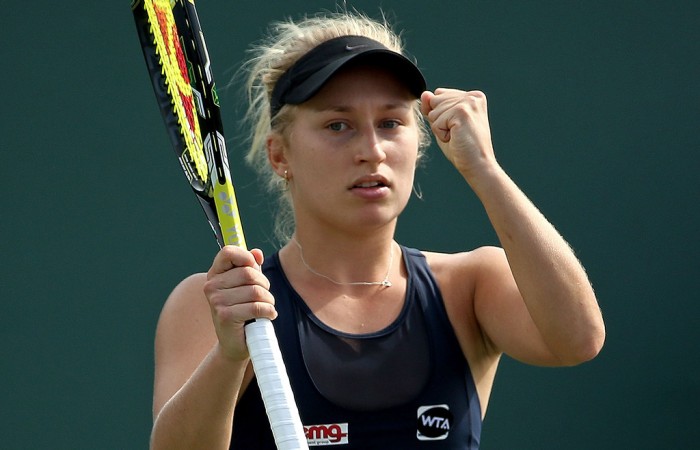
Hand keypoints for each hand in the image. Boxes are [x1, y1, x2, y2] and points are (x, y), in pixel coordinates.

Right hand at [203, 246, 276, 360]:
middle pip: (248, 273)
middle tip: (265, 294)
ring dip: (268, 300)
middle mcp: (211, 286)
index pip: (228, 252)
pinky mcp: (225, 316)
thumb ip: (251, 267)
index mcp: (215, 274)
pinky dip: (269, 311)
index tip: (255, 266)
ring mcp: (216, 301)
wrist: (235, 342)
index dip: (246, 257)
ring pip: (255, 291)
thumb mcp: (246, 285)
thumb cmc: (243, 310)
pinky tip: (269, 315)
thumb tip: (257, 253)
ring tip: (267, 306)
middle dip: (264, 284)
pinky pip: (256, 307)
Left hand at [421, 88, 496, 178]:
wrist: (478, 165)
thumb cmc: (462, 148)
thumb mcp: (444, 124)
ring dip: (440, 128)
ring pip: (434, 112)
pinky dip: (441, 134)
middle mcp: (472, 96)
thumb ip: (433, 107)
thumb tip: (424, 94)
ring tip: (457, 136)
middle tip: (457, 133)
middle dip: (439, 120)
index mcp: (472, 96)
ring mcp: (468, 102)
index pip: (439, 95)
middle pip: (435, 101)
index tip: (458, 128)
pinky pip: (436, 122)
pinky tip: (456, 138)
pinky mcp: (462, 112)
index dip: (441, 115)